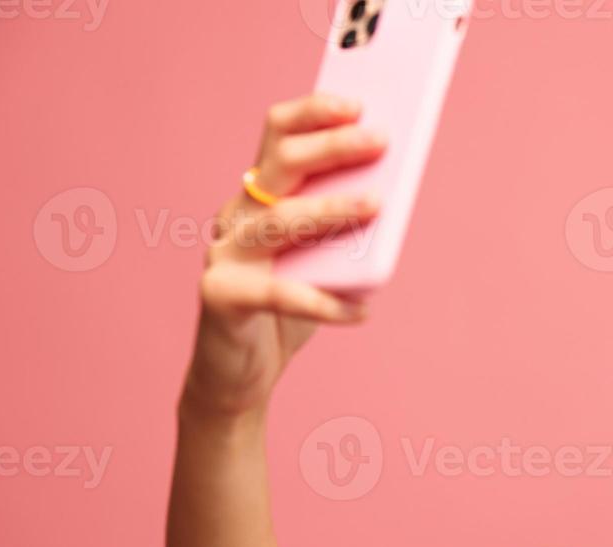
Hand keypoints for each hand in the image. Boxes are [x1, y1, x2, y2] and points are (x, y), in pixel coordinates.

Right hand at [185, 91, 387, 418]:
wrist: (239, 377)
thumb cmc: (288, 312)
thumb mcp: (324, 262)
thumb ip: (346, 231)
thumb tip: (392, 196)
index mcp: (258, 197)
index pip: (279, 135)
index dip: (314, 113)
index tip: (357, 102)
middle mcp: (236, 216)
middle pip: (281, 164)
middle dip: (332, 147)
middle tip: (381, 140)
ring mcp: (224, 254)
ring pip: (279, 219)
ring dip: (331, 208)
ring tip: (377, 204)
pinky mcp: (221, 297)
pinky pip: (279, 294)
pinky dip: (324, 302)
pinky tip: (362, 311)